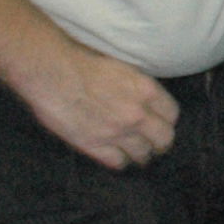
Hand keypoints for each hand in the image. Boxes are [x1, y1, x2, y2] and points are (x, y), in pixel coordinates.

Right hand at [19, 41, 179, 169]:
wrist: (51, 71)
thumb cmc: (82, 61)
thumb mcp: (122, 67)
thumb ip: (138, 87)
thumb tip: (146, 99)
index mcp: (145, 90)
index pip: (172, 114)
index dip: (166, 120)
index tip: (160, 122)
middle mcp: (136, 114)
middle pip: (164, 139)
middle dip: (160, 142)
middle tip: (152, 143)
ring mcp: (116, 132)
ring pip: (143, 154)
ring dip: (140, 153)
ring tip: (134, 151)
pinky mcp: (94, 145)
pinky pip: (118, 162)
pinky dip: (119, 161)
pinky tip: (115, 155)